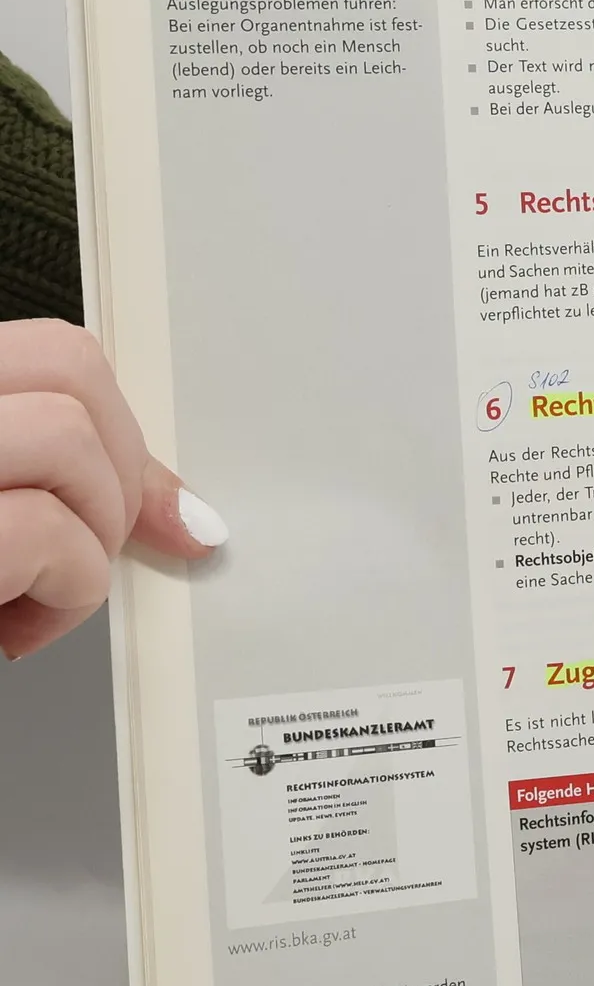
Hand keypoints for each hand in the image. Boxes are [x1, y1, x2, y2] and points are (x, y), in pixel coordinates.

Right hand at [0, 318, 225, 657]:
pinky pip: (43, 533)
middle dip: (113, 473)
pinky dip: (63, 597)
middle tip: (76, 551)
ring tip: (28, 596)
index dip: (118, 429)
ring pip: (66, 439)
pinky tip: (15, 631)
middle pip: (70, 369)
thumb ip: (57, 490)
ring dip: (86, 540)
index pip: (51, 354)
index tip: (141, 504)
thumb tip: (185, 514)